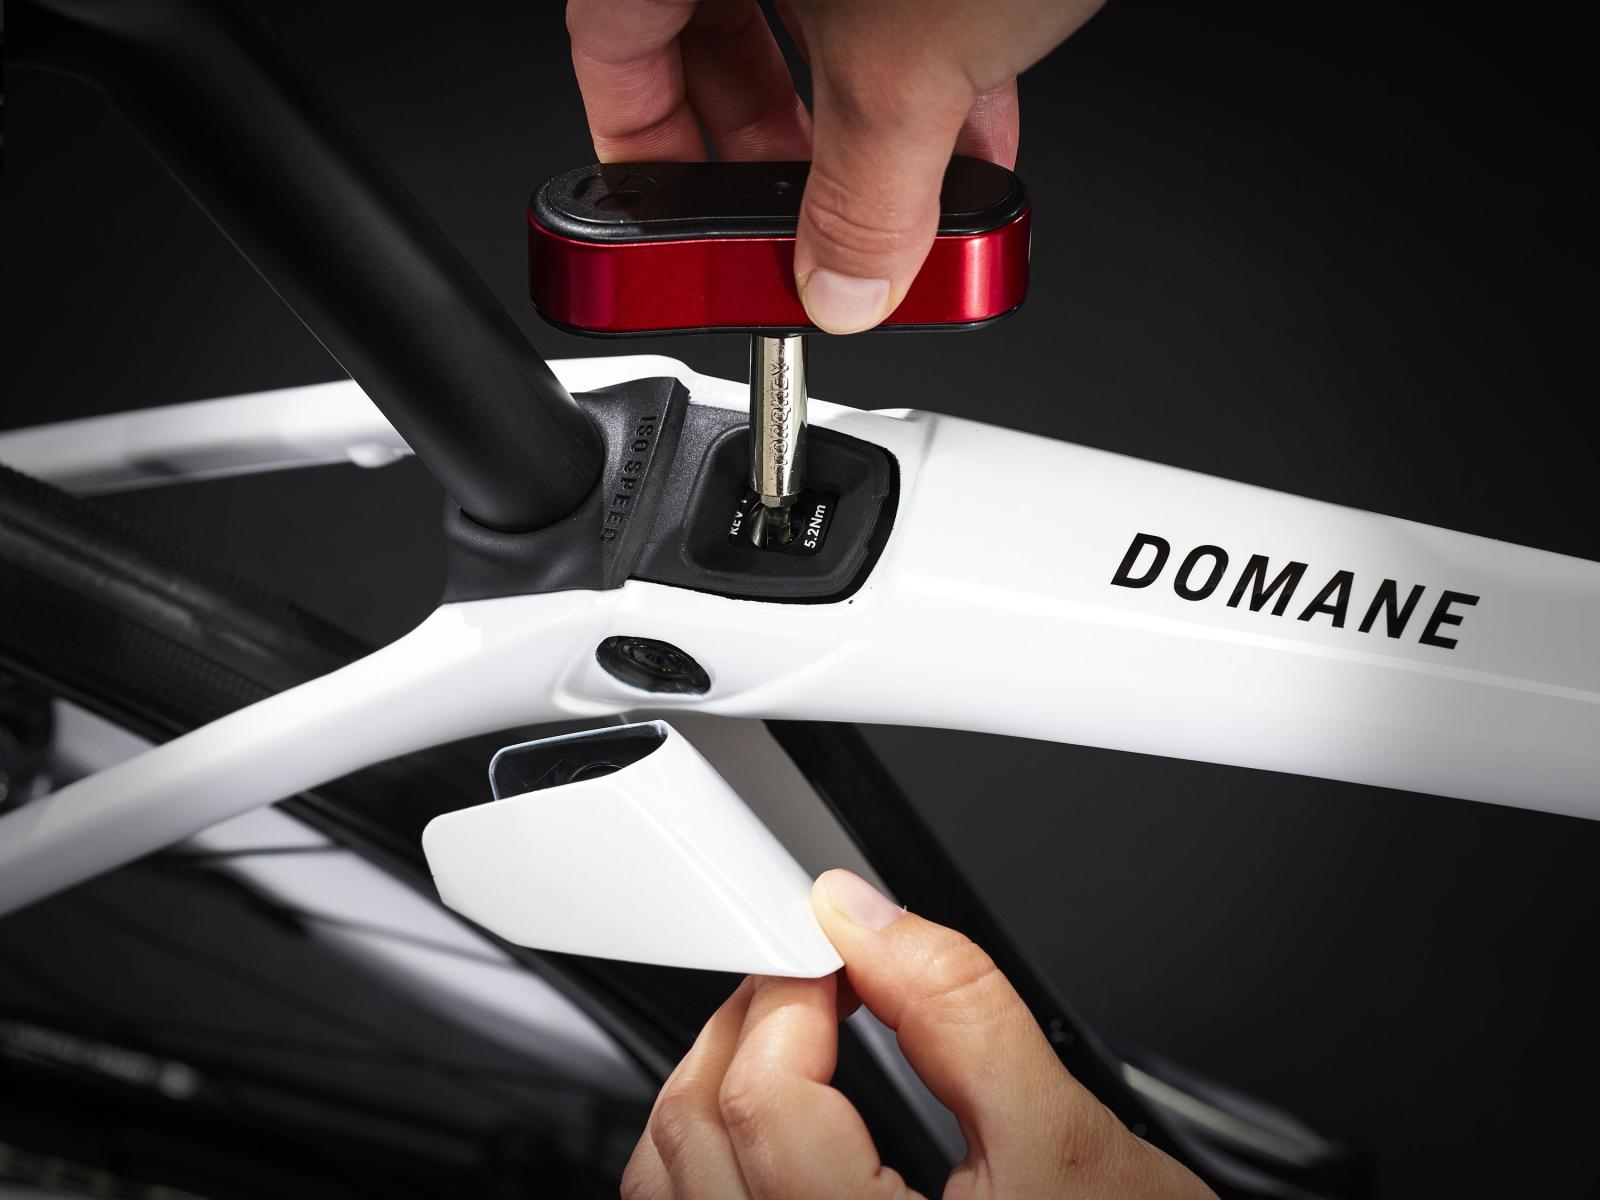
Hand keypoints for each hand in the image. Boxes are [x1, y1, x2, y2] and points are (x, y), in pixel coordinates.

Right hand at [566, 0, 1102, 333]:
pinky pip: (890, 1)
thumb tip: (839, 281)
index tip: (670, 225)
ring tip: (898, 208)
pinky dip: (924, 76)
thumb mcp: (908, 71)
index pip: (613, 43)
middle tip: (793, 231)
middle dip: (766, 156)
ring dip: (858, 131)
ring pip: (812, 21)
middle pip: (709, 37)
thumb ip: (860, 201)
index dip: (638, 153)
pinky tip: (970, 147)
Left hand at [622, 869, 1215, 1198]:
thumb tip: (866, 915)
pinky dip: (708, 1152)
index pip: (767, 1096)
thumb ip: (965, 1015)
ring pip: (667, 1182)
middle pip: (696, 1132)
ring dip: (713, 1084)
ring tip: (786, 1035)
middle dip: (748, 1021)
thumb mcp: (1070, 1139)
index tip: (834, 952)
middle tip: (813, 978)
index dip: (794, 991)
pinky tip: (768, 1119)